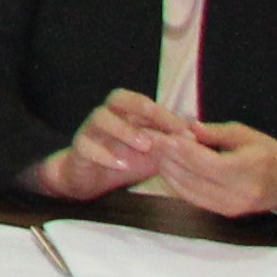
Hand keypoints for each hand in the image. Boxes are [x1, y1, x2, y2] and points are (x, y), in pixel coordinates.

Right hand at [28, 90, 177, 200]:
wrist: (89, 178)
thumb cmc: (124, 158)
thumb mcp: (152, 151)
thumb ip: (170, 141)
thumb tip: (199, 132)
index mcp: (125, 112)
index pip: (143, 102)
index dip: (165, 114)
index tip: (187, 133)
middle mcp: (107, 115)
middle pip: (118, 98)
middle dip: (142, 111)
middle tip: (165, 130)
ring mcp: (89, 130)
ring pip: (100, 118)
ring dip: (124, 130)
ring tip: (145, 146)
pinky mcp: (78, 150)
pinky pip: (86, 146)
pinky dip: (104, 155)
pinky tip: (122, 166)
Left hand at [149, 117, 276, 218]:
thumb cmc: (269, 153)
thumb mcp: (247, 135)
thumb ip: (216, 133)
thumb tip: (187, 127)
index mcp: (251, 170)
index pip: (208, 162)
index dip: (180, 149)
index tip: (159, 135)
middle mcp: (241, 193)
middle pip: (194, 176)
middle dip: (167, 157)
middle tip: (147, 139)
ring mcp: (232, 207)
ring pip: (188, 189)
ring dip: (167, 169)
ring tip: (152, 150)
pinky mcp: (224, 213)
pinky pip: (192, 198)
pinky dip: (175, 182)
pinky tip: (165, 166)